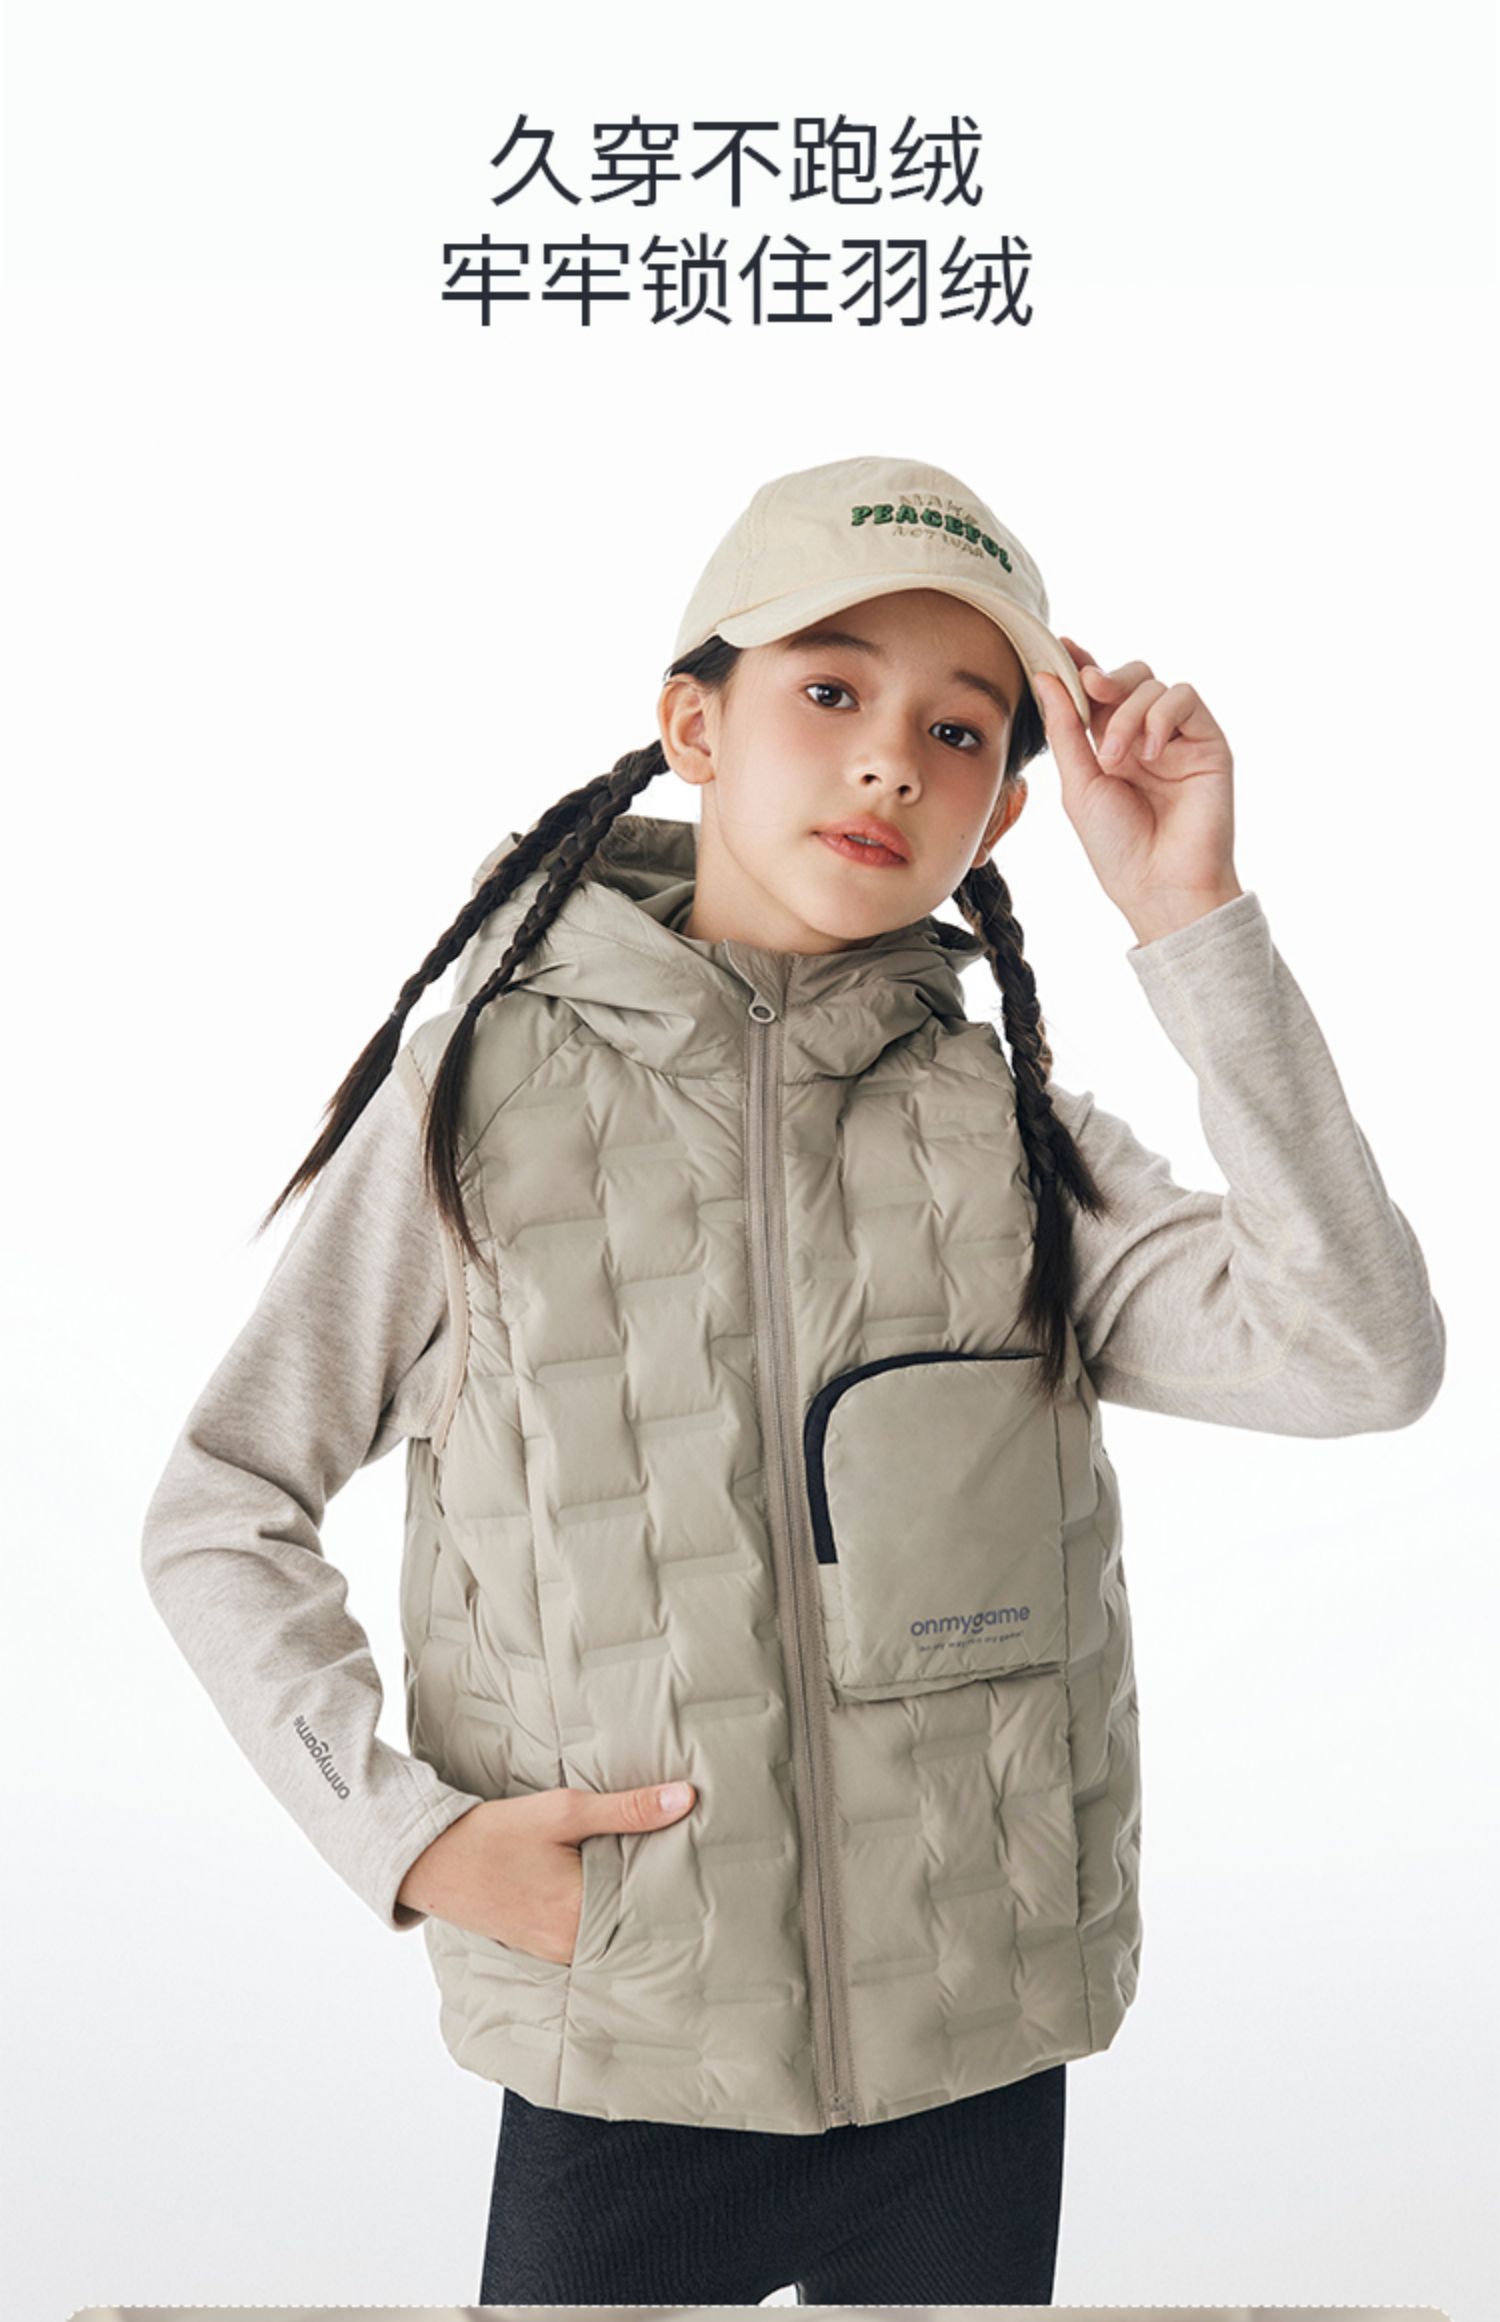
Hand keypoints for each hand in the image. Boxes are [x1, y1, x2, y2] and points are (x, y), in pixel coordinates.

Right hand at [396, 1778, 696, 1961]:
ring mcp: (555, 1952)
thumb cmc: (494, 1834)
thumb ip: (626, 1809)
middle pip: (634, 1925)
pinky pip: (588, 1935)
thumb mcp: (561, 1811)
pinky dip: (606, 1915)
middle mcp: (570, 1945)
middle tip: (703, 1878)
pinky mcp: (543, 1947)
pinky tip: (621, 1891)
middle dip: (662, 1901)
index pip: (651, 1910)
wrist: (433, 1860)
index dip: (681, 1891)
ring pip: (612, 1932)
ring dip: (633, 1908)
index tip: (712, 1874)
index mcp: (578, 1915)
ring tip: (669, 1881)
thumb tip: (685, 1799)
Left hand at [1034, 640, 1242, 944]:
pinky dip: (1162, 716)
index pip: (1096, 694)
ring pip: (1154, 685)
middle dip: (1105, 678)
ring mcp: (1178, 739)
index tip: (1060, 644)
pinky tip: (1149, 753)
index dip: (1080, 666)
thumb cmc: (1117, 847)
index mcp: (1110, 747)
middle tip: (1088, 688)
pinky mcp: (1208, 743)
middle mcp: (1145, 738)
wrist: (1160, 885)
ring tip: (1116, 759)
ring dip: (1128, 713)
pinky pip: (1185, 699)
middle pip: (1129, 677)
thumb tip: (1046, 676)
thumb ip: (1066, 729)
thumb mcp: (1079, 784)